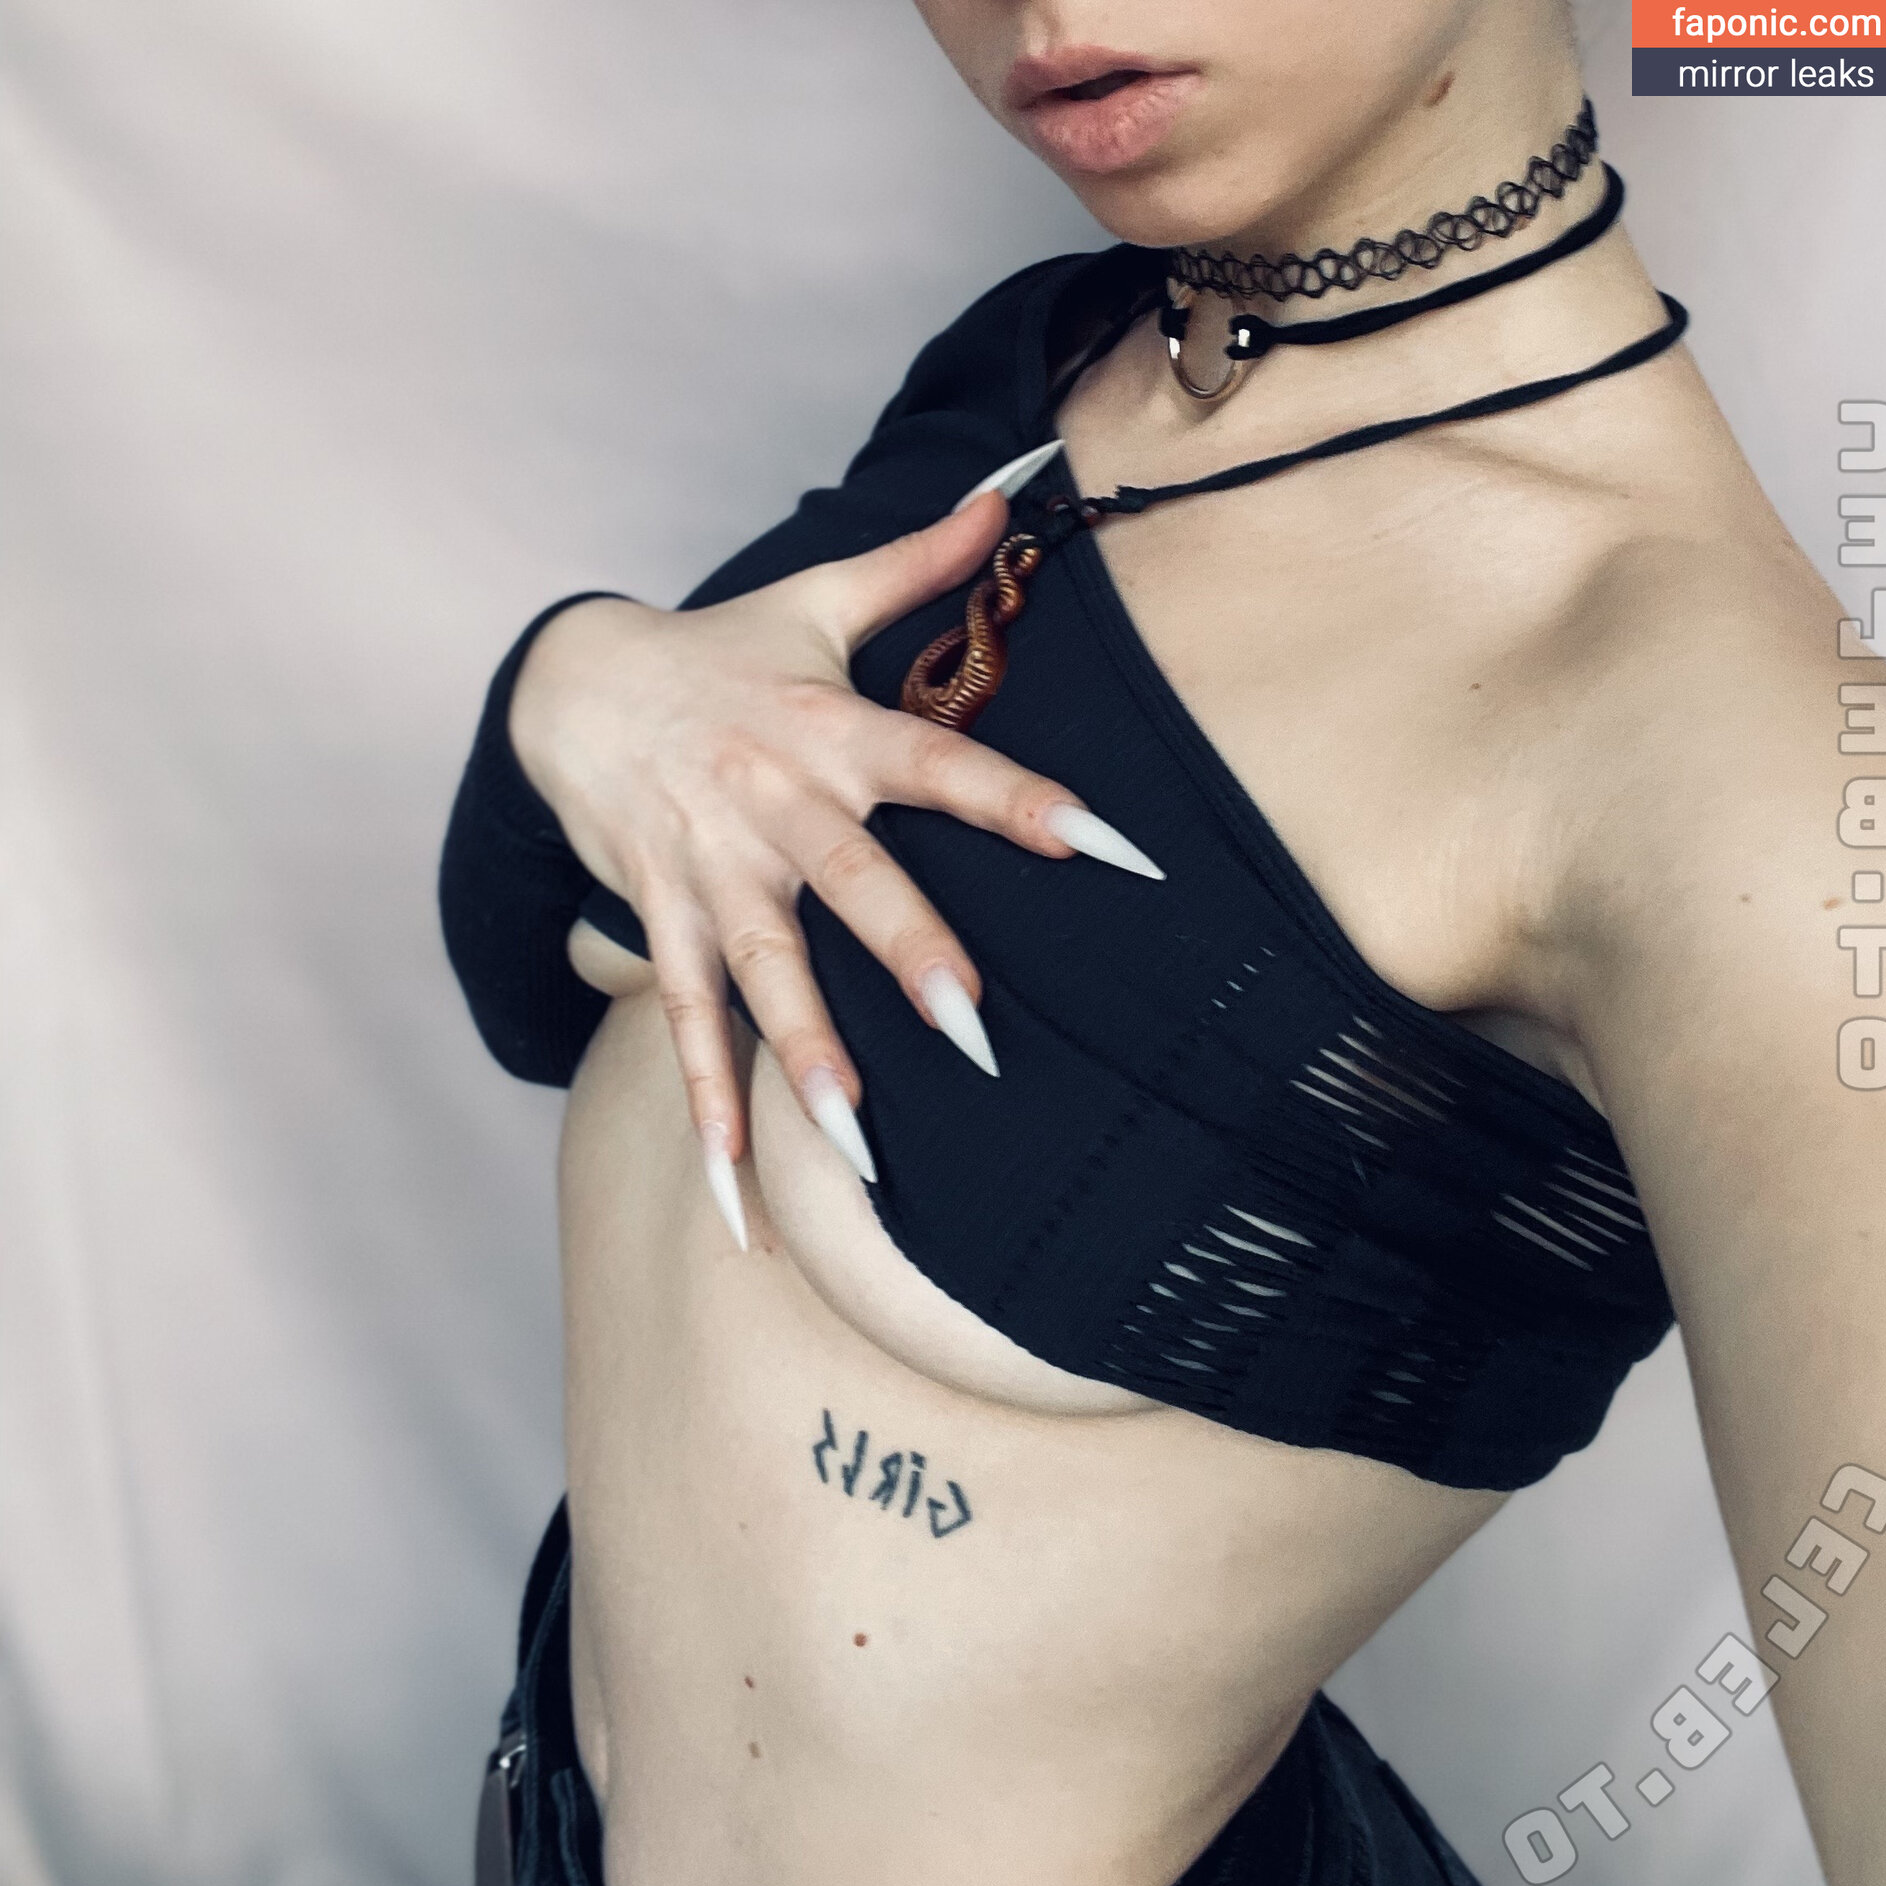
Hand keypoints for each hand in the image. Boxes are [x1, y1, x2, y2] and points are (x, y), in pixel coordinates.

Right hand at [507, 480, 1162, 1244]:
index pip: (938, 763)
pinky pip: (684, 1020)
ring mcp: (709, 869)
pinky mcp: (662, 917)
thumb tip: (1007, 492)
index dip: (1020, 800)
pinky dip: (709, 1105)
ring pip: (759, 968)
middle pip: (847, 882)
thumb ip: (915, 563)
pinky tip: (736, 1191)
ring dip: (803, 1053)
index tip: (1109, 848)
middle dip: (907, 953)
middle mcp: (771, 802)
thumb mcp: (814, 599)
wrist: (573, 684)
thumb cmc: (722, 650)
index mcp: (827, 728)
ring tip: (855, 1138)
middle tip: (978, 1031)